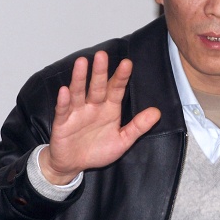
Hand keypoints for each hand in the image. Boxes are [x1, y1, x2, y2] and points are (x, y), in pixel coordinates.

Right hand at [39, 51, 160, 184]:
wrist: (73, 164)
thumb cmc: (98, 150)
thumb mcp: (122, 141)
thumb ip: (138, 126)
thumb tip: (157, 112)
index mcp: (109, 108)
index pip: (116, 89)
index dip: (121, 77)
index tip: (127, 63)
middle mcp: (93, 106)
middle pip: (97, 86)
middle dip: (99, 71)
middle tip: (102, 55)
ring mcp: (77, 112)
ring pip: (79, 92)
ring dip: (79, 78)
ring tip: (81, 62)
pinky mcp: (62, 122)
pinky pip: (63, 110)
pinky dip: (64, 100)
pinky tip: (65, 90)